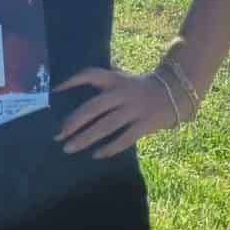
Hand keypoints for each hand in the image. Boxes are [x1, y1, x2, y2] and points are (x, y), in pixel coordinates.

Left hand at [53, 66, 185, 158]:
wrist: (176, 90)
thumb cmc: (141, 87)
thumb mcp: (122, 79)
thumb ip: (103, 84)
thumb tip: (74, 96)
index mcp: (115, 80)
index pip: (89, 74)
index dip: (71, 81)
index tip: (54, 91)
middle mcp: (122, 94)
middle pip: (92, 108)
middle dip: (73, 123)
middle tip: (58, 135)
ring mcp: (134, 109)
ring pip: (105, 126)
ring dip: (85, 138)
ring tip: (69, 148)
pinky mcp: (145, 124)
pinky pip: (124, 139)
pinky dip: (109, 148)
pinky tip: (96, 155)